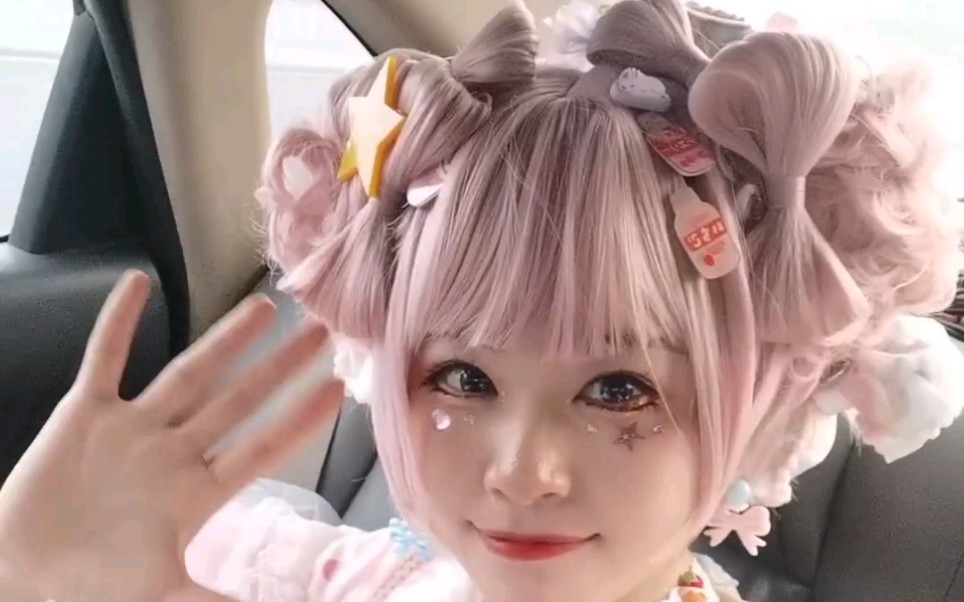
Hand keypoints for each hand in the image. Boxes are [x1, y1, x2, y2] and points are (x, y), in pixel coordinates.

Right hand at [0, 271, 343, 601]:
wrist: (20, 572)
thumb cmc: (91, 587)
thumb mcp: (164, 596)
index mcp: (197, 491)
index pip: (262, 446)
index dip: (299, 419)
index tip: (336, 389)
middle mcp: (174, 450)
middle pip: (237, 399)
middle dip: (277, 366)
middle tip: (319, 331)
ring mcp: (133, 427)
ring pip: (188, 372)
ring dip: (224, 339)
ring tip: (263, 307)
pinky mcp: (84, 413)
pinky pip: (104, 358)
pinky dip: (118, 322)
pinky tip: (137, 282)